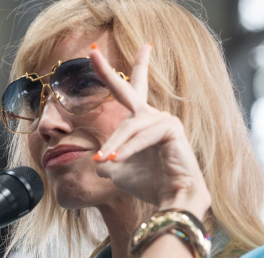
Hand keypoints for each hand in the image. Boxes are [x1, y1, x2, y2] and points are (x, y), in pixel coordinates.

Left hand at [89, 44, 210, 219]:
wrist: (172, 199)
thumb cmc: (148, 184)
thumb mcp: (118, 171)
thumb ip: (106, 160)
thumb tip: (98, 161)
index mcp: (140, 122)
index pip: (129, 94)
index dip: (116, 74)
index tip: (102, 53)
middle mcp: (152, 116)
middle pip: (129, 89)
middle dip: (106, 71)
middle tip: (92, 51)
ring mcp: (163, 120)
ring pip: (129, 127)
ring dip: (114, 145)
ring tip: (104, 161)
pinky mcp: (171, 128)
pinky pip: (142, 136)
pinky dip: (129, 149)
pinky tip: (119, 159)